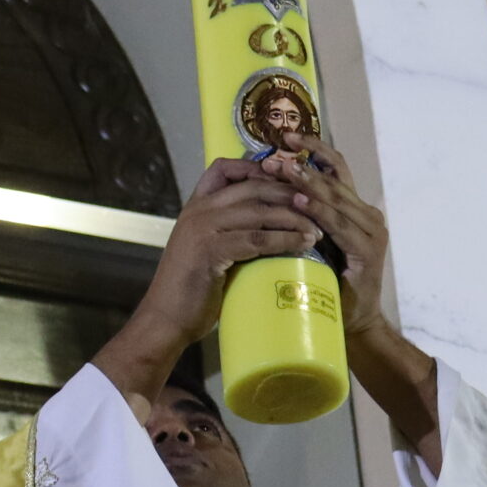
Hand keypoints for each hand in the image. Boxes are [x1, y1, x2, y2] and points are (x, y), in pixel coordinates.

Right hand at [92, 157, 319, 400]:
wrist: (168, 318)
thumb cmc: (192, 288)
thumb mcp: (207, 248)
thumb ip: (229, 230)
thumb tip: (270, 224)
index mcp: (196, 206)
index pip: (224, 168)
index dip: (257, 168)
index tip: (286, 181)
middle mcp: (198, 210)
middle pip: (252, 187)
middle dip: (289, 193)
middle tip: (318, 205)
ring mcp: (202, 229)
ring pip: (259, 211)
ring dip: (294, 218)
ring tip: (318, 230)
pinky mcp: (211, 251)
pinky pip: (257, 238)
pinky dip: (286, 239)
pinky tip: (304, 244)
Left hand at [277, 134, 392, 337]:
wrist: (352, 322)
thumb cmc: (327, 282)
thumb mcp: (311, 241)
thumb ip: (300, 216)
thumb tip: (265, 188)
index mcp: (354, 208)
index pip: (335, 170)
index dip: (313, 150)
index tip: (286, 135)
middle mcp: (367, 214)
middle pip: (334, 179)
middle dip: (303, 164)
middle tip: (274, 153)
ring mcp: (371, 232)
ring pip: (336, 198)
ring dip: (308, 182)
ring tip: (283, 169)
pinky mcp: (368, 252)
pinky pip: (339, 226)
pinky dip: (319, 212)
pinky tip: (299, 203)